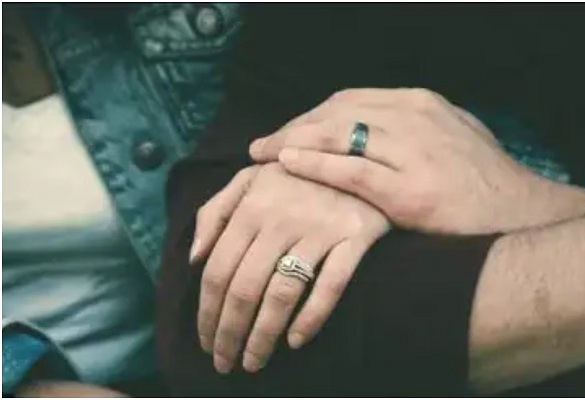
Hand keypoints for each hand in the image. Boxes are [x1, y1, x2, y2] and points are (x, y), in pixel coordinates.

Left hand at [189, 163, 388, 373]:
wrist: (354, 155)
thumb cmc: (294, 173)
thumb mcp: (248, 179)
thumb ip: (214, 212)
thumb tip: (192, 257)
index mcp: (250, 207)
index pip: (218, 271)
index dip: (207, 312)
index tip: (205, 342)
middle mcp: (281, 220)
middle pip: (245, 288)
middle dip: (230, 333)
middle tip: (226, 364)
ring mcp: (319, 230)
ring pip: (283, 294)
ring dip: (264, 335)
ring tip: (254, 361)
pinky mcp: (353, 238)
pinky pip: (331, 285)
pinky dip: (312, 317)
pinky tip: (296, 340)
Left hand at [250, 88, 584, 233]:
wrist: (521, 212)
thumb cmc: (480, 179)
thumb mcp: (446, 134)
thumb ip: (407, 126)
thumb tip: (367, 126)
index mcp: (418, 103)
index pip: (347, 101)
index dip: (309, 117)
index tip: (285, 133)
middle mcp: (412, 117)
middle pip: (335, 113)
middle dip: (294, 128)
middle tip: (263, 145)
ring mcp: (411, 151)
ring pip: (337, 135)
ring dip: (293, 142)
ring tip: (262, 155)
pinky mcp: (409, 189)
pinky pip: (351, 170)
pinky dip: (315, 164)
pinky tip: (287, 164)